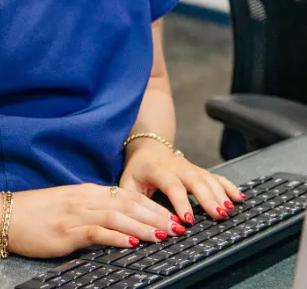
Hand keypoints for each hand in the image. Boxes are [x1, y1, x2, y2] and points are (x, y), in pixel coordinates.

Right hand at [6, 182, 187, 258]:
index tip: (170, 216)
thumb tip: (119, 222)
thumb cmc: (37, 213)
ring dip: (143, 227)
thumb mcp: (69, 206)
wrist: (6, 214)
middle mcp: (86, 198)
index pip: (127, 196)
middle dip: (156, 216)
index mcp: (88, 191)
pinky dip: (117, 237)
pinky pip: (97, 232)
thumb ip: (93, 210)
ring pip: (118, 217)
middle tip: (177, 227)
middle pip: (129, 204)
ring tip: (163, 235)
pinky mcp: (67, 230)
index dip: (151, 206)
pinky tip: (132, 243)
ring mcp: (77, 213)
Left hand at [119, 141, 245, 224]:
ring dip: (221, 194)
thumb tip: (140, 221)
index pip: (172, 186)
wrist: (149, 149)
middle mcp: (178, 167)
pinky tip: (240, 198)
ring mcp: (192, 168)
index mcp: (159, 170)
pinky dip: (229, 187)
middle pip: (196, 181)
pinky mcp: (201, 171)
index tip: (188, 220)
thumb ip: (132, 199)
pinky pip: (218, 178)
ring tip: (229, 210)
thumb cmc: (138, 171)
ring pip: (209, 179)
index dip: (181, 203)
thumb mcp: (128, 183)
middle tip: (218, 215)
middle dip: (207, 199)